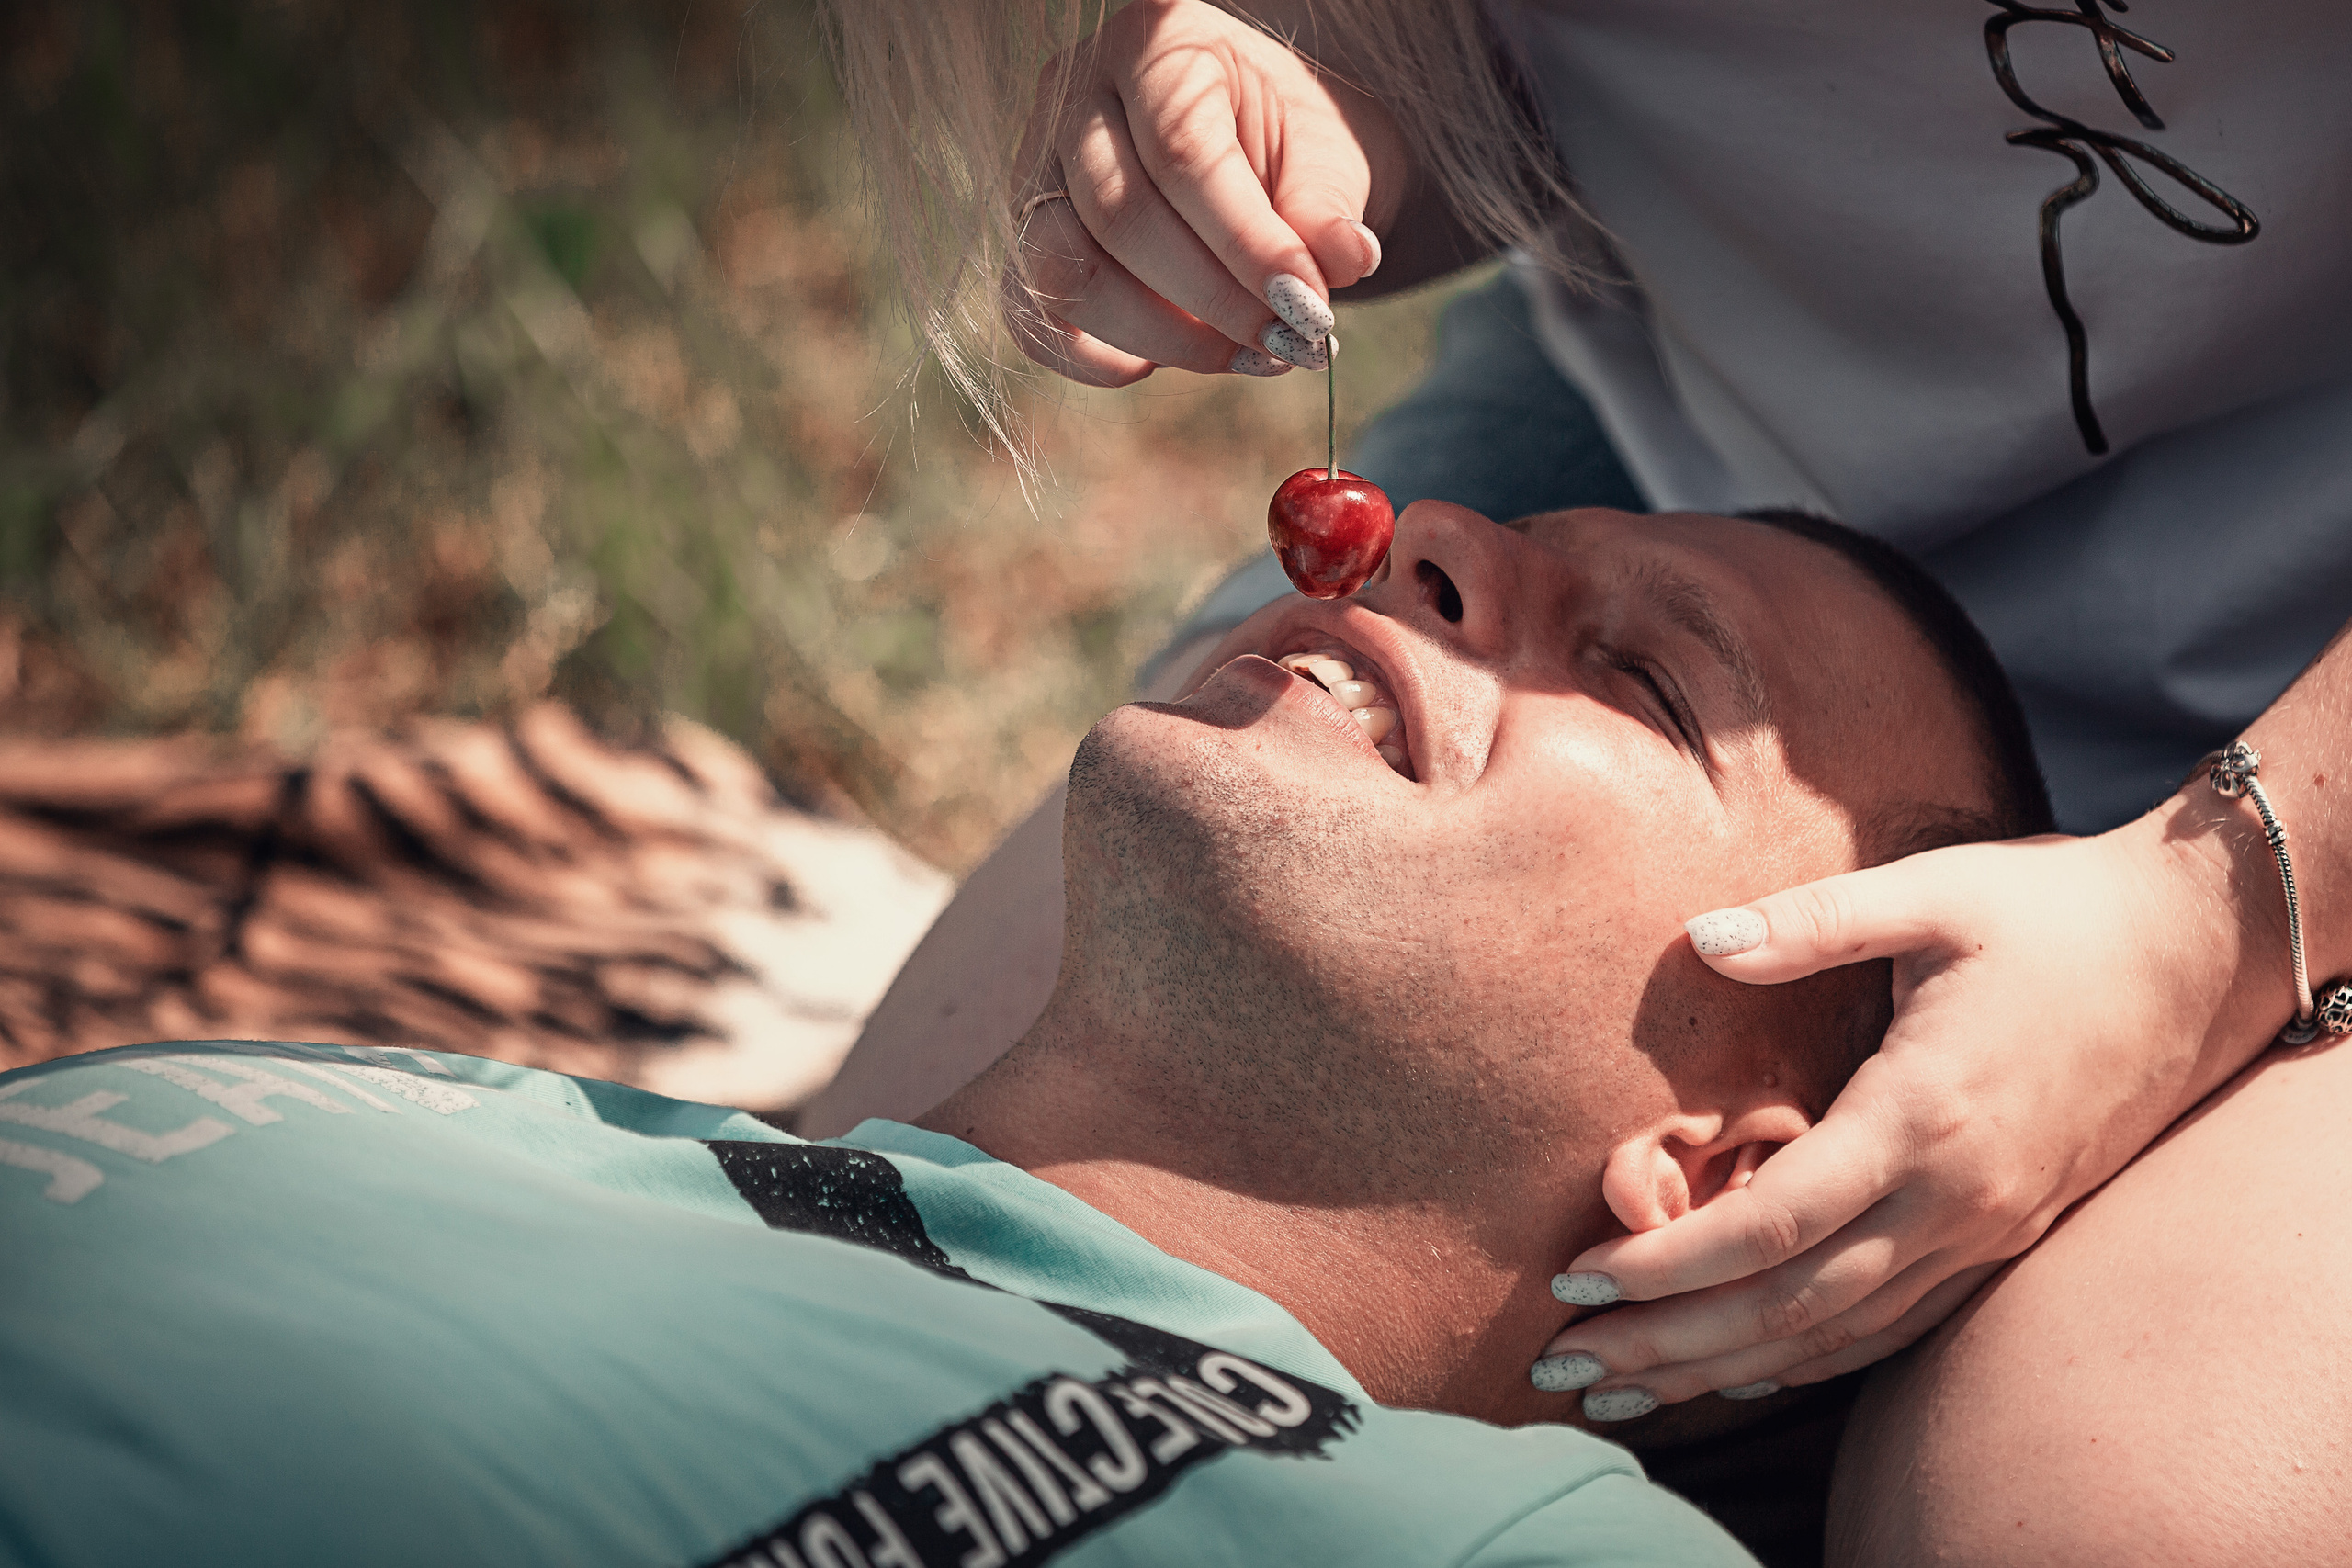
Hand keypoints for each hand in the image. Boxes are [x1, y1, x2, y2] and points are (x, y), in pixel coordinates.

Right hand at [1003, 0, 1406, 385]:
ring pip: (1064, 269)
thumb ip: (1330, 208)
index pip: (1181, 153)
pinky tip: (1160, 365)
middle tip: (1287, 341)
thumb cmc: (1292, 145)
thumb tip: (1347, 259)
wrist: (1258, 153)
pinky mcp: (1022, 240)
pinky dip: (1094, 359)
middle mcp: (1076, 95)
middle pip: (1118, 215)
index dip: (1245, 245)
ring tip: (1244, 354)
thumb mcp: (1329, 157)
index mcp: (1156, 42)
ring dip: (1159, 336)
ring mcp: (1035, 169)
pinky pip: (1033, 316)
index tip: (1308, 308)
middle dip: (1211, 300)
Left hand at [1536, 807, 2282, 1418]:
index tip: (1578, 1275)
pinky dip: (1807, 1359)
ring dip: (1723, 1369)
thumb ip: (1809, 920)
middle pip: (1790, 1307)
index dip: (1668, 1262)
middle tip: (1562, 1363)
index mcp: (1923, 1114)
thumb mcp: (1931, 891)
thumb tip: (1698, 938)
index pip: (1774, 1225)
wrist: (2196, 956)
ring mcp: (1985, 1230)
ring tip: (1621, 1390)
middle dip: (1668, 1345)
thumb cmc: (2054, 913)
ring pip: (1837, 1334)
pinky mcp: (2003, 1238)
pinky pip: (1893, 1326)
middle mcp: (1956, 1198)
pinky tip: (1742, 1373)